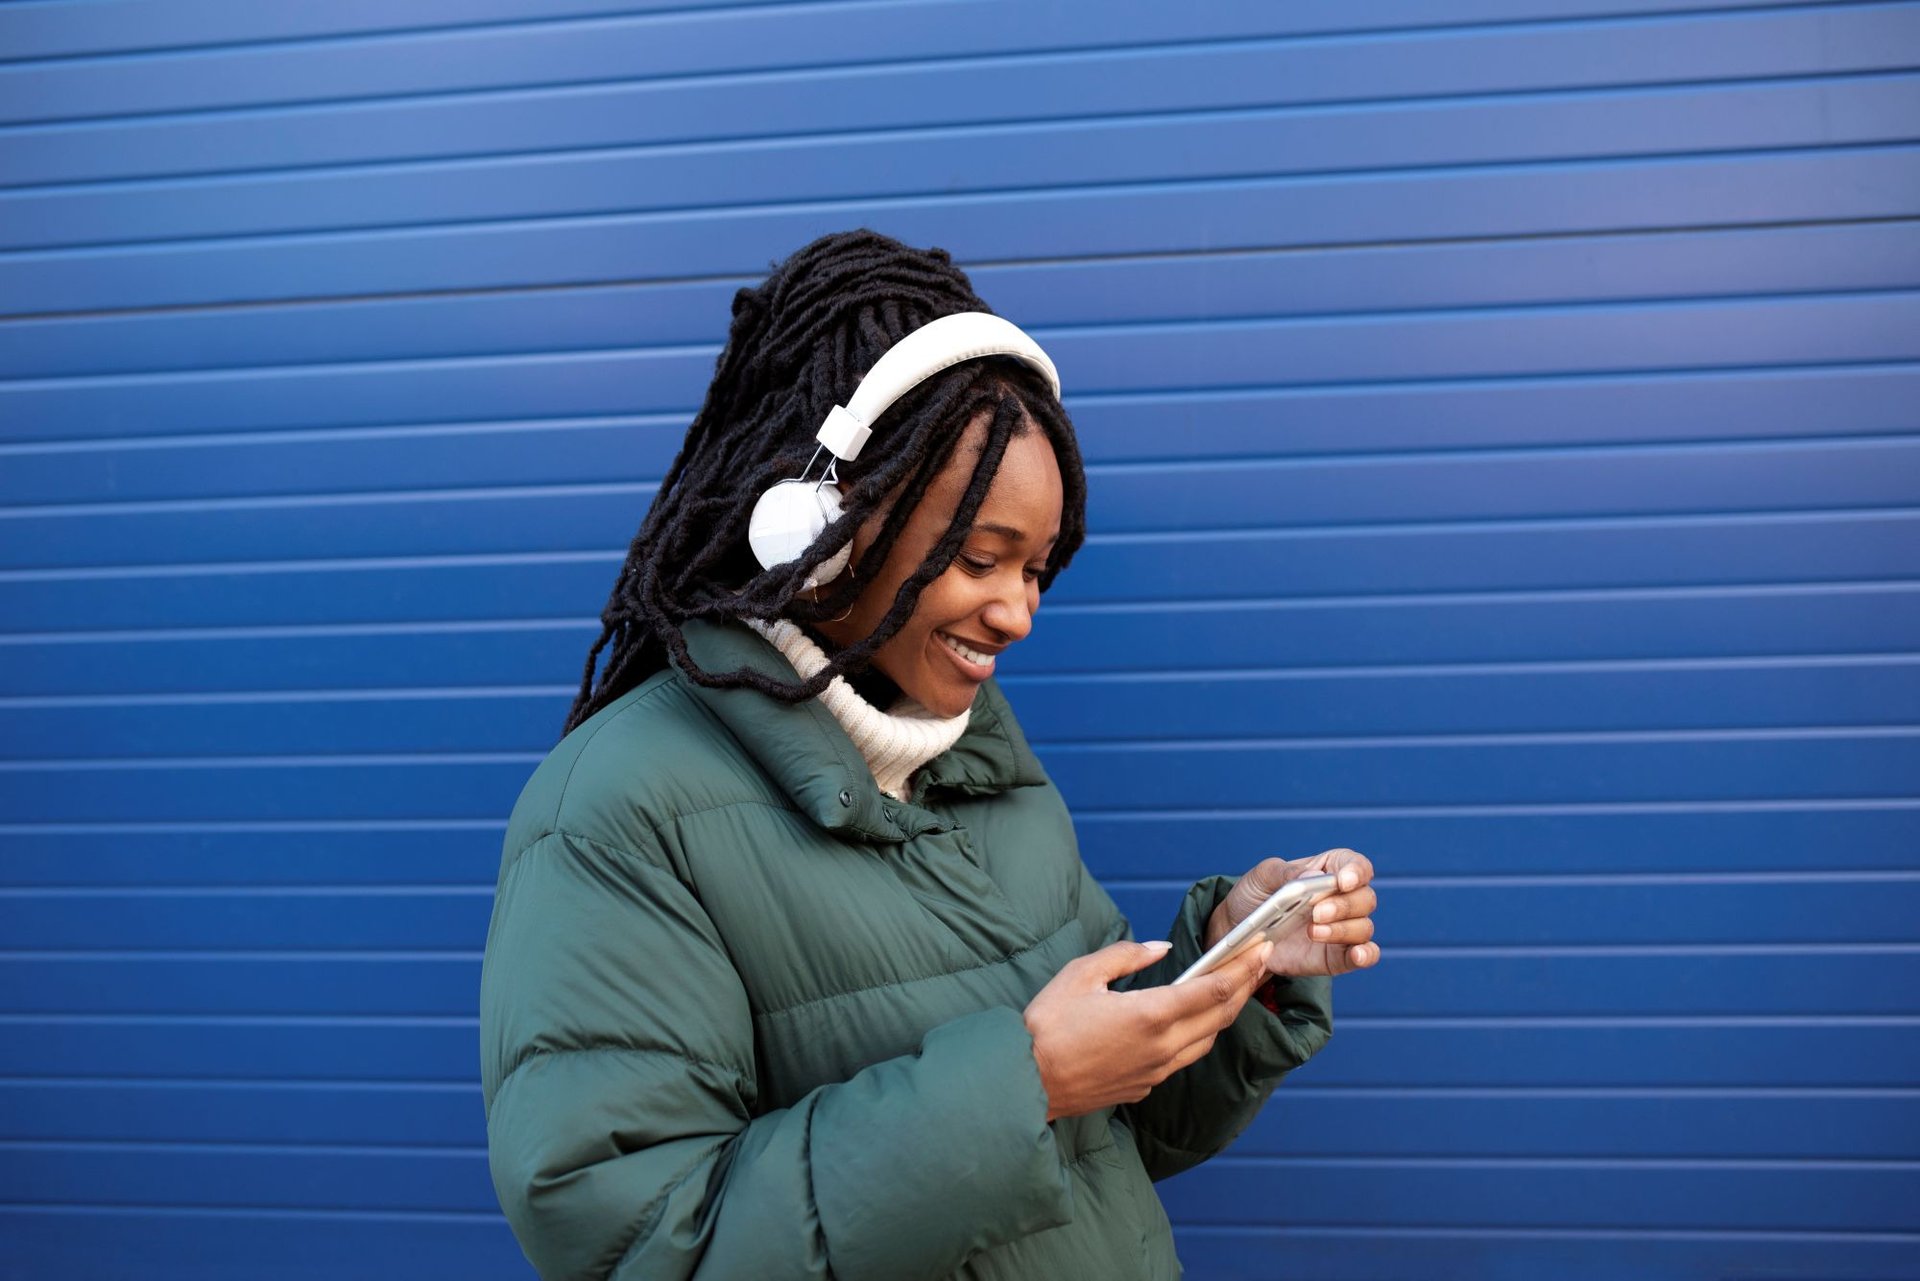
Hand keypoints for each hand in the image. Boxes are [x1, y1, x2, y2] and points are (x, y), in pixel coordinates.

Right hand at [1022, 937, 1274, 1120]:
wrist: (1026, 1083)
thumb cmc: (1047, 1025)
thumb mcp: (1081, 974)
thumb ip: (1126, 956)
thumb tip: (1160, 949)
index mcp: (1150, 1013)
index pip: (1214, 989)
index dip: (1243, 968)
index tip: (1261, 949)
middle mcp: (1163, 1046)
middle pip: (1220, 1015)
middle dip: (1245, 986)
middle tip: (1260, 962)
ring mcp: (1156, 1071)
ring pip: (1207, 1040)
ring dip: (1225, 1013)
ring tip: (1234, 989)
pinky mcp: (1144, 1086)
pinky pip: (1183, 1058)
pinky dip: (1198, 1035)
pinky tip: (1192, 1022)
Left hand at [1206, 848, 1379, 977]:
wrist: (1239, 934)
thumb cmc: (1254, 897)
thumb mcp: (1262, 877)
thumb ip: (1287, 873)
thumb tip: (1315, 877)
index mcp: (1327, 871)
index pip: (1356, 866)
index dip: (1356, 871)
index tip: (1343, 881)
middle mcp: (1341, 899)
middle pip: (1365, 898)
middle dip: (1344, 905)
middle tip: (1316, 912)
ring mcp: (1342, 929)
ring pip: (1364, 926)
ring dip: (1343, 929)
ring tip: (1313, 932)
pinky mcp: (1338, 956)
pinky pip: (1366, 954)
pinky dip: (1367, 954)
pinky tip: (1356, 955)